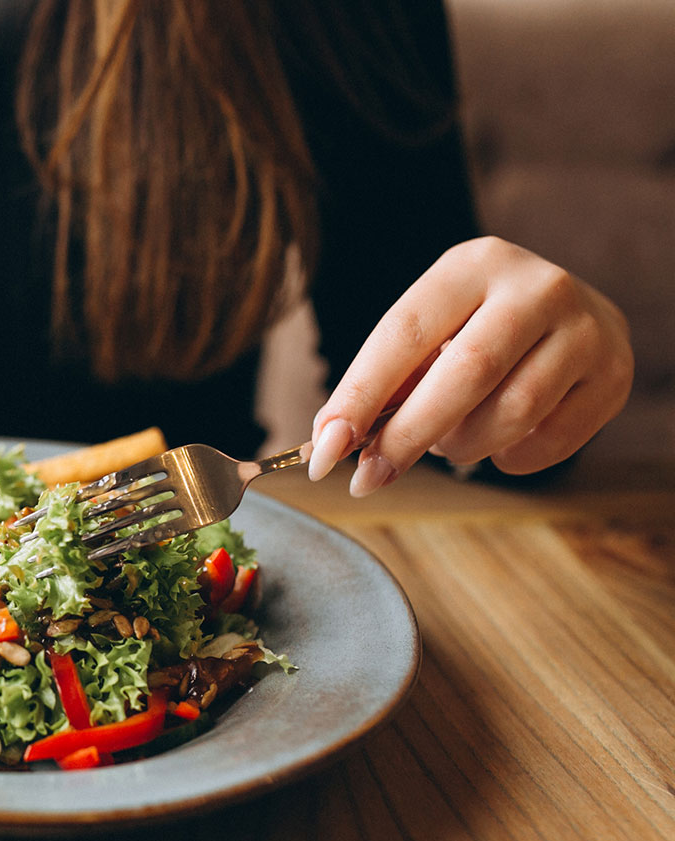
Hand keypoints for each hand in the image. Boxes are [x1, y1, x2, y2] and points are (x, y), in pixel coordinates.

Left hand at [307, 236, 632, 495]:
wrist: (567, 317)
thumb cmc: (474, 330)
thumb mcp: (427, 336)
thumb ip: (383, 384)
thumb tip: (330, 443)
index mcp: (473, 265)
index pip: (404, 334)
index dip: (359, 397)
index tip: (324, 451)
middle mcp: (537, 287)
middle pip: (464, 373)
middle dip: (407, 437)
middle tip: (367, 479)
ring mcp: (585, 330)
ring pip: (510, 414)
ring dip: (462, 446)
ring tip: (448, 441)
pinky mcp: (612, 377)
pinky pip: (546, 443)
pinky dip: (508, 458)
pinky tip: (499, 441)